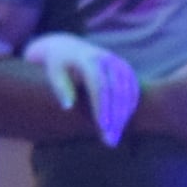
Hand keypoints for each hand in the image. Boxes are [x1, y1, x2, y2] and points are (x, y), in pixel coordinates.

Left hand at [23, 32, 139, 144]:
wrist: (68, 47)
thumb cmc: (57, 65)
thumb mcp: (52, 72)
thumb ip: (60, 87)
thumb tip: (68, 107)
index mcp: (88, 59)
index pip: (99, 85)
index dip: (102, 107)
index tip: (102, 127)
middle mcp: (107, 59)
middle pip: (117, 91)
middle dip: (115, 116)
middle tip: (110, 140)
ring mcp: (119, 63)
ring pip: (128, 91)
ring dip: (124, 115)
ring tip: (115, 136)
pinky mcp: (126, 68)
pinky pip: (133, 90)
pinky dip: (130, 107)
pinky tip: (123, 123)